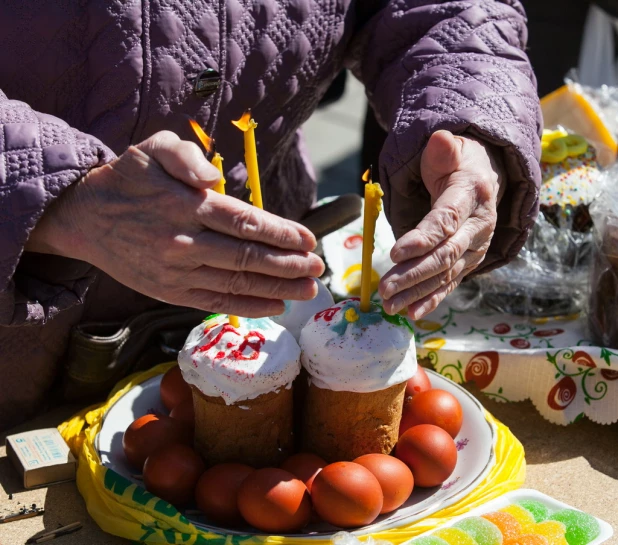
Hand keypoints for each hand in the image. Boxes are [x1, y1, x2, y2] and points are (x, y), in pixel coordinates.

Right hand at [27, 131, 324, 316]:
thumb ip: (185, 156)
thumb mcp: (151, 149)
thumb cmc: (126, 180)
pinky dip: (247, 305)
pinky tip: (274, 305)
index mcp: (185, 205)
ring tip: (308, 289)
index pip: (244, 222)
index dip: (281, 232)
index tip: (309, 239)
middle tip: (318, 267)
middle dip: (288, 264)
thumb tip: (212, 179)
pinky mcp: (169, 292)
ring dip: (277, 288)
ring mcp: (176, 272)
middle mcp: (183, 242)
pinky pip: (214, 301)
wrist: (83, 218)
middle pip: (247, 257)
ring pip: (236, 283)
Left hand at [379, 130, 503, 318]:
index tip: (394, 253)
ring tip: (390, 305)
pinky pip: (450, 283)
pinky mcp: (468, 262)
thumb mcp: (451, 149)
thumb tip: (440, 139)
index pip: (445, 221)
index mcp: (472, 196)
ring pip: (445, 274)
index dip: (421, 239)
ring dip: (417, 292)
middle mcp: (479, 226)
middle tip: (385, 288)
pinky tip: (412, 313)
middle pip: (445, 254)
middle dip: (414, 273)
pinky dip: (431, 300)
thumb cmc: (458, 163)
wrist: (485, 177)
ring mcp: (475, 248)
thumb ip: (443, 149)